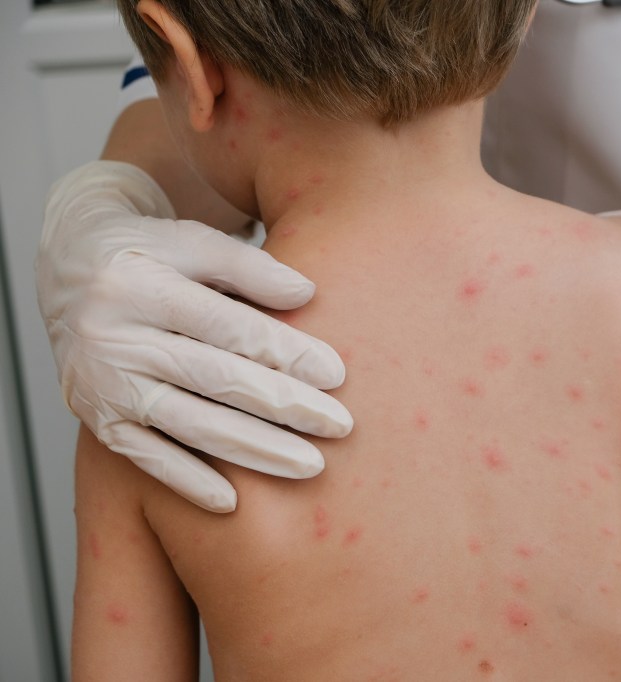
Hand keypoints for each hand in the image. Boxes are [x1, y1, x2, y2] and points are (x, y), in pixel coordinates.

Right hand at [37, 161, 352, 511]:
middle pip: (215, 379)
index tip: (336, 374)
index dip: (284, 352)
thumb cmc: (148, 252)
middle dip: (284, 406)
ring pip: (190, 425)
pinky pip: (146, 457)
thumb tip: (306, 293)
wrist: (67, 268)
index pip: (227, 327)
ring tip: (310, 466)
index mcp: (139, 286)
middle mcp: (114, 338)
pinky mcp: (96, 419)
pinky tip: (233, 503)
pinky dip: (188, 482)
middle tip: (340, 426)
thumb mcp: (191, 241)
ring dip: (254, 451)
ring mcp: (102, 384)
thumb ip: (248, 266)